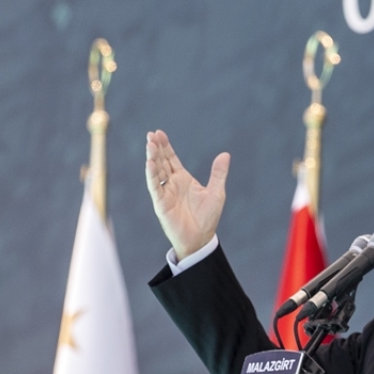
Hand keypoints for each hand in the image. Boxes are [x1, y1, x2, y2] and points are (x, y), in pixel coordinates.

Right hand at [144, 129, 230, 260]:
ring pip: (156, 172)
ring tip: (149, 144)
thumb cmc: (207, 218)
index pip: (171, 159)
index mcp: (183, 179)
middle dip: (156, 148)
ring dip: (152, 158)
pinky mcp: (161, 204)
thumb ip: (218, 173)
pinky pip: (155, 187)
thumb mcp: (216, 192)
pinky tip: (150, 163)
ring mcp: (165, 193)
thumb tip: (225, 154)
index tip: (159, 133)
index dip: (165, 146)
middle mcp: (172, 184)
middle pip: (161, 162)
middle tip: (151, 134)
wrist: (201, 239)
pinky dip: (152, 175)